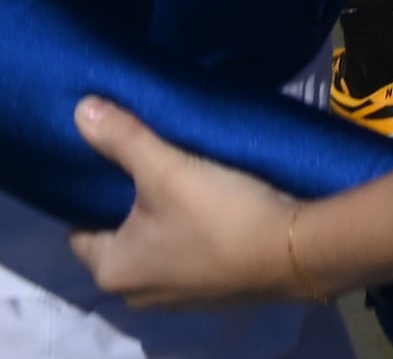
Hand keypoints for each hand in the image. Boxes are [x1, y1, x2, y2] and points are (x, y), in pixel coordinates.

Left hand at [66, 100, 303, 308]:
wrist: (297, 251)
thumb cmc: (220, 214)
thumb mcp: (168, 169)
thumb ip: (124, 139)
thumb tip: (81, 109)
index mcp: (112, 269)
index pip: (81, 230)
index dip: (94, 196)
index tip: (116, 167)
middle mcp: (136, 293)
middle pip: (124, 240)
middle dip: (134, 209)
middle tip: (154, 170)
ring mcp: (179, 298)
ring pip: (161, 250)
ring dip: (170, 225)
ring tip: (188, 185)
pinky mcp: (217, 294)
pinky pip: (194, 260)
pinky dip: (199, 239)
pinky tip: (219, 212)